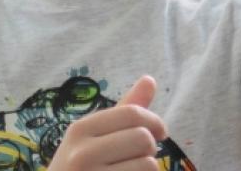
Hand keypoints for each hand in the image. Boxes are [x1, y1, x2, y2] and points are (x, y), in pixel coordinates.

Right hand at [48, 76, 167, 170]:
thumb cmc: (80, 168)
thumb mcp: (93, 137)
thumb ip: (124, 111)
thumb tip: (150, 79)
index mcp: (80, 130)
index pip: (132, 113)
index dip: (155, 121)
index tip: (160, 132)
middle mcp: (82, 153)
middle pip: (144, 138)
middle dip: (149, 150)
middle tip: (137, 159)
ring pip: (149, 165)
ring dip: (147, 170)